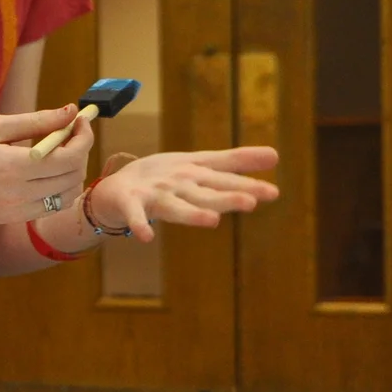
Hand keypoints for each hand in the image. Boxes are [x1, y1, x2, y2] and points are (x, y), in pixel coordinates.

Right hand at [0, 106, 95, 225]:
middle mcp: (20, 194)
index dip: (83, 137)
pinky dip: (59, 189)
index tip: (80, 120)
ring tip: (59, 152)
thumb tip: (70, 111)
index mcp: (15, 166)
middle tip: (70, 133)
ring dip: (73, 173)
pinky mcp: (13, 219)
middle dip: (80, 151)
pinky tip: (46, 172)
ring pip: (67, 195)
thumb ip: (35, 121)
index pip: (70, 156)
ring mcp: (17, 211)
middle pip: (73, 176)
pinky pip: (50, 206)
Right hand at [87, 146, 279, 239]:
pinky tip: (146, 237)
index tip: (273, 194)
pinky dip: (138, 224)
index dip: (247, 185)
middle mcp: (178, 182)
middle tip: (249, 203)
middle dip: (225, 197)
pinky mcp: (129, 202)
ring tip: (211, 220)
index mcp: (195, 173)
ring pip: (174, 205)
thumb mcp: (200, 164)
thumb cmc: (164, 176)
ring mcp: (153, 193)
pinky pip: (134, 215)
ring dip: (190, 212)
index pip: (224, 179)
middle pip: (205, 192)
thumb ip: (236, 162)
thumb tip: (277, 155)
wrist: (115, 187)